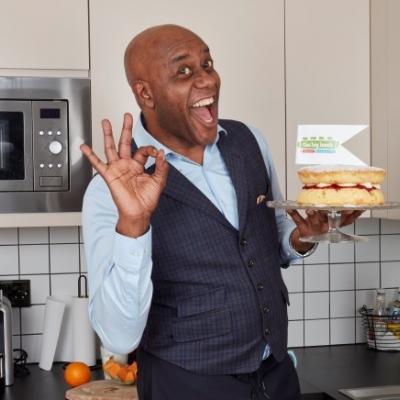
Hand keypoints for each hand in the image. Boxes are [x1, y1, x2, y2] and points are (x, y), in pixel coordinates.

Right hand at [80, 113, 168, 236]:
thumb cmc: (148, 200)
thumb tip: (162, 153)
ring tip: (105, 122)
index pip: (142, 150)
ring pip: (111, 148)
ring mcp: (117, 169)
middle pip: (125, 142)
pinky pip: (98, 164)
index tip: (157, 153)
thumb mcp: (159, 181)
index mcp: (138, 166)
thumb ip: (161, 166)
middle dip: (126, 128)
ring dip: (108, 135)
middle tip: (126, 116)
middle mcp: (127, 165)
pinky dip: (90, 155)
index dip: (150, 149)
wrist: (139, 213)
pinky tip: (84, 147)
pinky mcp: (110, 175)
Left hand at [287, 209, 363, 252]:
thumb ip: (351, 215)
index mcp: (335, 224)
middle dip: (327, 212)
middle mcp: (325, 226)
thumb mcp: (338, 223)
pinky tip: (288, 208)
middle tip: (327, 206)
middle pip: (327, 218)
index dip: (348, 214)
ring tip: (309, 208)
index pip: (344, 219)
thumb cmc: (324, 226)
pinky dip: (293, 213)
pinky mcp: (303, 228)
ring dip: (311, 213)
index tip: (351, 207)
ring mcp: (314, 227)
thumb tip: (364, 206)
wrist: (307, 239)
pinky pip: (297, 220)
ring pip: (313, 219)